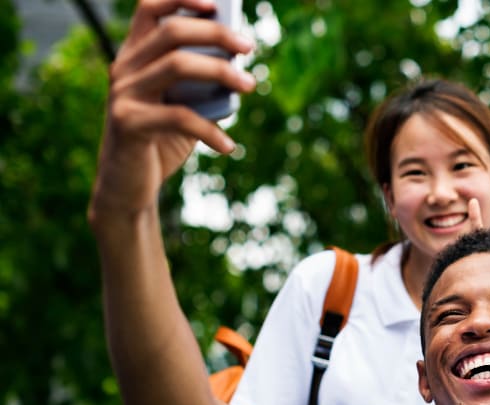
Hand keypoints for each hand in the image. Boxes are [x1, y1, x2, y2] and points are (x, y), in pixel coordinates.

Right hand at [89, 0, 254, 225]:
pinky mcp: (128, 123)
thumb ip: (202, 85)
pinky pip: (180, 118)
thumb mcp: (184, 106)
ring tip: (251, 87)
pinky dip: (211, 131)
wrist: (129, 185)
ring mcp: (123, 94)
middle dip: (216, 34)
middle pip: (172, 32)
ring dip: (222, 72)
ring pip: (177, 65)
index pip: (149, 8)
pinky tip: (229, 147)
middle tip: (249, 49)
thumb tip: (242, 68)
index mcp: (135, 56)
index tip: (216, 4)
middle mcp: (124, 68)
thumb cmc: (162, 140)